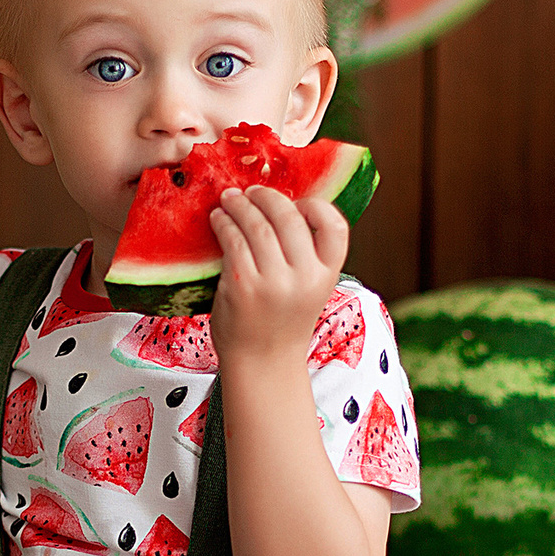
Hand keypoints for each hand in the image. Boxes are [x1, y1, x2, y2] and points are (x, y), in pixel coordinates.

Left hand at [206, 185, 348, 366]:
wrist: (262, 363)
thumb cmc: (281, 322)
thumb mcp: (307, 290)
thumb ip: (304, 256)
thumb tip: (279, 206)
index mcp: (327, 275)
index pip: (335, 227)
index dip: (316, 206)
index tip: (296, 201)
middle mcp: (304, 278)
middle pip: (289, 217)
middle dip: (267, 197)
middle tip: (251, 192)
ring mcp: (273, 282)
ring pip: (257, 225)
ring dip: (240, 206)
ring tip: (230, 200)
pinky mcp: (243, 286)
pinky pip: (233, 241)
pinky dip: (224, 224)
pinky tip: (218, 219)